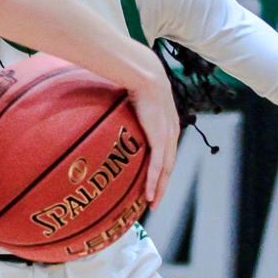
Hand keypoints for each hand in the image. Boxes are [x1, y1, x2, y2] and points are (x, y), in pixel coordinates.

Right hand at [130, 68, 180, 210]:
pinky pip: (157, 166)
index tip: (153, 180)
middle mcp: (171, 132)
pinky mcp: (160, 138)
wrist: (146, 74)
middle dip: (162, 184)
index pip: (166, 151)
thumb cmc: (137, 81)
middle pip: (168, 165)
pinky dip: (153, 182)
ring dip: (159, 188)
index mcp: (167, 124)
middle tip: (154, 200)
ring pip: (165, 170)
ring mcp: (167, 137)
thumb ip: (127, 109)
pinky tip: (149, 195)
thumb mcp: (134, 99)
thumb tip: (106, 108)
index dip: (161, 168)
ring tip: (152, 203)